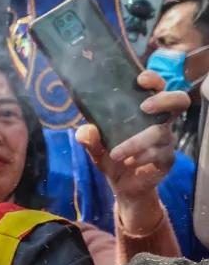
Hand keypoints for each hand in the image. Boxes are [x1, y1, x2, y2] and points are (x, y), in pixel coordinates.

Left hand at [76, 70, 188, 226]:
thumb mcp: (95, 147)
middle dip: (163, 100)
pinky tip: (128, 162)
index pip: (157, 87)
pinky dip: (141, 157)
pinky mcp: (167, 158)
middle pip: (178, 101)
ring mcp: (166, 139)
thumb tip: (87, 130)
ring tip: (116, 153)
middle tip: (144, 107)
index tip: (140, 79)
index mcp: (143, 110)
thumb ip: (89, 138)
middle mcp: (159, 121)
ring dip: (135, 142)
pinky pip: (159, 153)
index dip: (153, 79)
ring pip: (159, 132)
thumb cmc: (112, 156)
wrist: (122, 184)